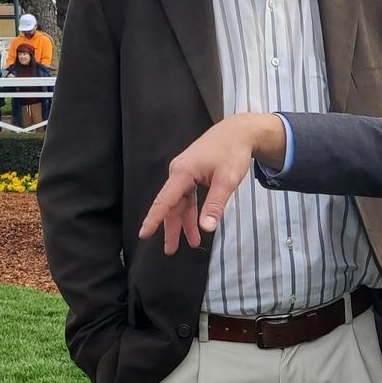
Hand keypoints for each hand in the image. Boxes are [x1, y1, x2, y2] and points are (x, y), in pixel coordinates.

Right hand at [139, 112, 285, 252]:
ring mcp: (184, 173)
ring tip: (192, 243)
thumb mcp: (227, 180)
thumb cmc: (232, 152)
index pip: (165, 200)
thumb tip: (206, 228)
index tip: (144, 233)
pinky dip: (192, 212)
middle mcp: (179, 172)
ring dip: (185, 223)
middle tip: (170, 250)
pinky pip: (187, 197)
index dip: (154, 218)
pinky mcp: (191, 174)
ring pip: (180, 203)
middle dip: (171, 228)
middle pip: (171, 205)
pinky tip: (197, 225)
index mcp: (183, 172)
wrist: (238, 132)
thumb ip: (215, 205)